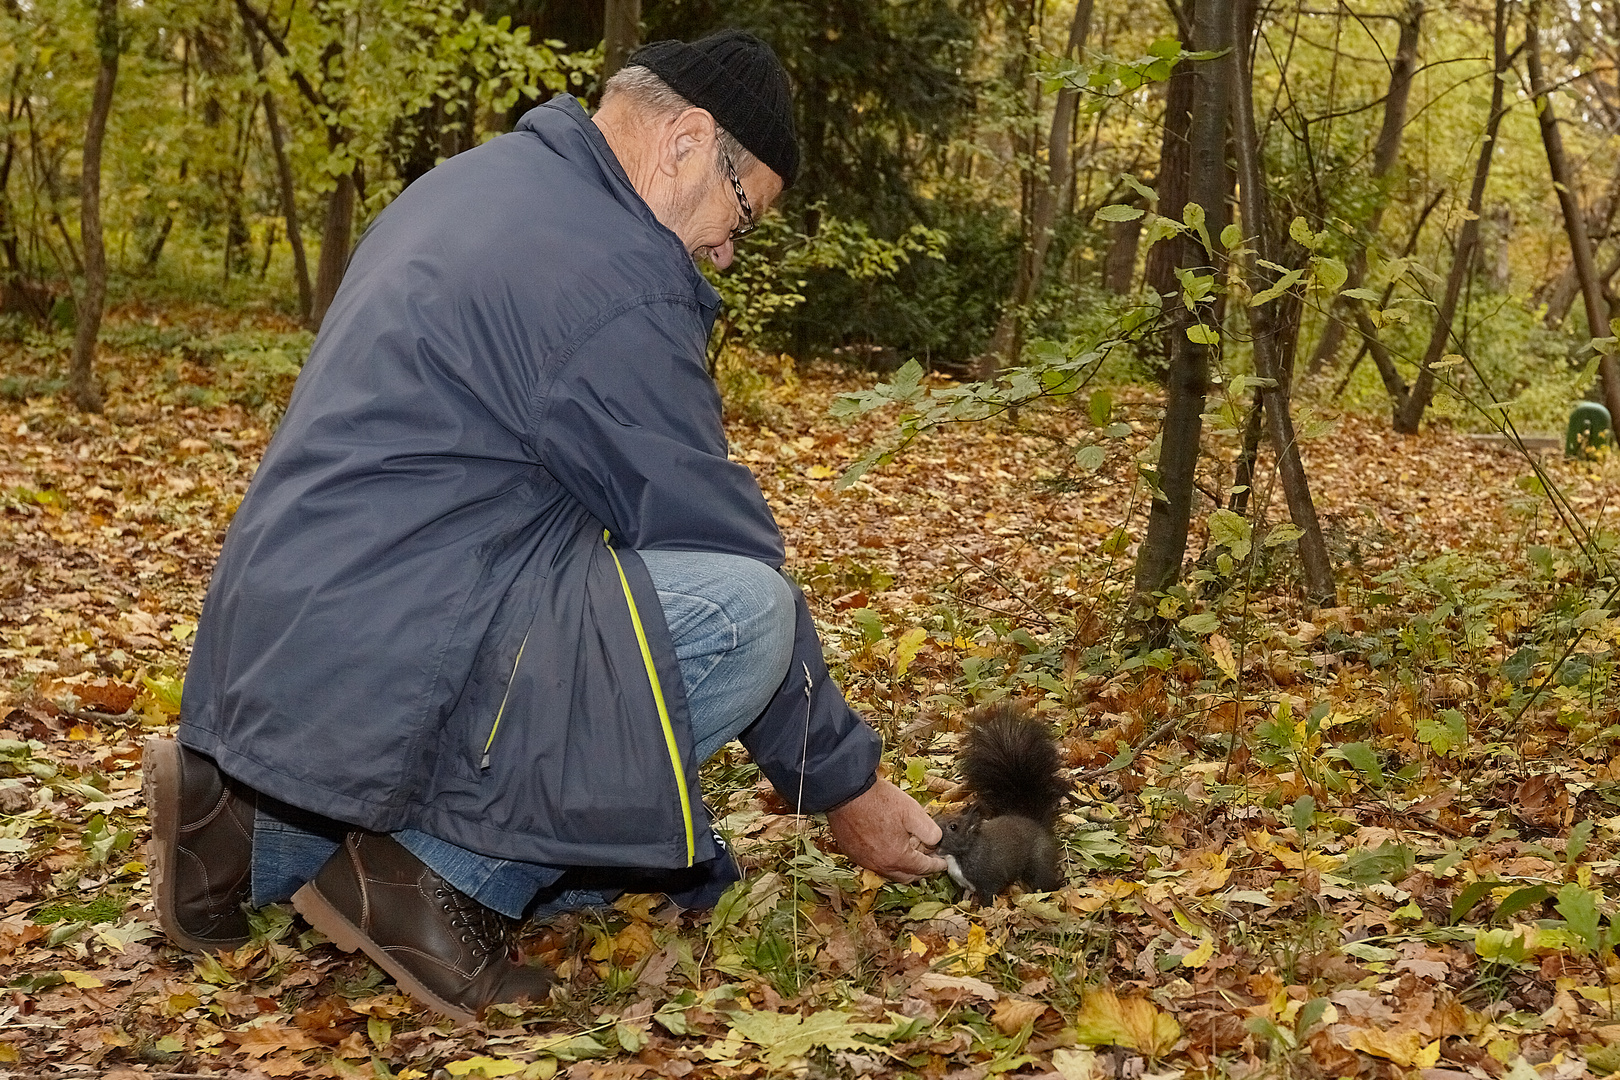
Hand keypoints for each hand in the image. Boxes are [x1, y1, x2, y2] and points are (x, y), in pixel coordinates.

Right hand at [825, 776, 946, 882]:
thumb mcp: (913, 812)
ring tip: (910, 851)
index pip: (923, 868)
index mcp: (897, 857)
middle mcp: (880, 864)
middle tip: (929, 859)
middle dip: (921, 870)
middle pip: (906, 876)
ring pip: (890, 872)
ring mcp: (864, 860)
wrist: (846, 791)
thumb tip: (936, 841)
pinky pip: (874, 863)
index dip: (936, 865)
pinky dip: (886, 860)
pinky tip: (889, 846)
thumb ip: (930, 831)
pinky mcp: (853, 853)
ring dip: (903, 866)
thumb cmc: (878, 800)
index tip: (943, 863)